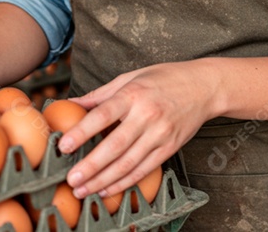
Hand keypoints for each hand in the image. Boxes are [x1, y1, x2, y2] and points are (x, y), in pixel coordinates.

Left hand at [57, 61, 220, 199]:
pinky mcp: (170, 147)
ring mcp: (160, 134)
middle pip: (114, 146)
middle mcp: (147, 115)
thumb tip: (72, 104)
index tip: (63, 146)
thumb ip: (101, 94)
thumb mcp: (131, 77)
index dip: (81, 132)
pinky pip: (144, 169)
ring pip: (128, 163)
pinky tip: (107, 189)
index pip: (103, 115)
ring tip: (83, 190)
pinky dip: (124, 182)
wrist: (204, 86)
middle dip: (90, 166)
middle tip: (70, 180)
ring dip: (103, 181)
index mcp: (133, 94)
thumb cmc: (164, 78)